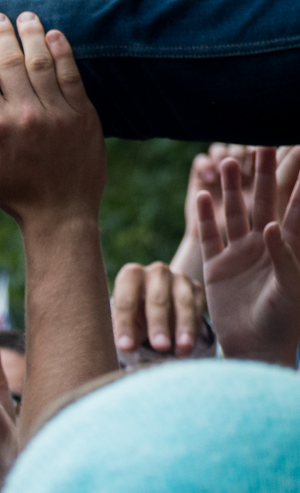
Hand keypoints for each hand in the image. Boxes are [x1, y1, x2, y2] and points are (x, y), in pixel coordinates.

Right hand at [0, 13, 105, 230]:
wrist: (62, 212)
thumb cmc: (13, 194)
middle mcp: (25, 115)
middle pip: (10, 61)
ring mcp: (57, 112)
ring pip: (41, 61)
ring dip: (31, 34)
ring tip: (24, 16)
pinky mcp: (83, 113)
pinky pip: (71, 74)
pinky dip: (62, 51)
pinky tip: (53, 35)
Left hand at [111, 261, 205, 356]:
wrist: (159, 300)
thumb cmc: (135, 312)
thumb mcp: (125, 318)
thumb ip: (123, 330)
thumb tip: (127, 347)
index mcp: (131, 275)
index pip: (125, 301)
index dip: (125, 325)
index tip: (126, 347)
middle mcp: (156, 272)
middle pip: (157, 298)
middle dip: (158, 324)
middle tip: (160, 347)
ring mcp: (180, 278)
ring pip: (184, 302)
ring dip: (184, 327)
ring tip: (182, 349)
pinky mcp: (198, 288)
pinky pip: (199, 308)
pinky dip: (194, 328)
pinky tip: (189, 346)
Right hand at [195, 152, 299, 366]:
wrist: (255, 347)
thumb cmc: (283, 322)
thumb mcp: (290, 289)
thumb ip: (284, 257)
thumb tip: (272, 226)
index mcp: (291, 248)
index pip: (297, 209)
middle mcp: (266, 245)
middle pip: (265, 202)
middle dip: (264, 175)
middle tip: (262, 145)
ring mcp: (240, 254)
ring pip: (236, 213)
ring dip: (233, 188)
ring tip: (228, 161)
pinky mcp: (217, 266)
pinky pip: (210, 236)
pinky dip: (206, 216)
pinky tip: (202, 195)